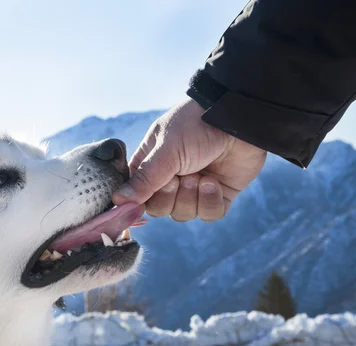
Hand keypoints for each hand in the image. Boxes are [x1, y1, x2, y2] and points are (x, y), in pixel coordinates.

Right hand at [113, 98, 266, 221]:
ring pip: (183, 214)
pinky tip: (214, 182)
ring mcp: (194, 188)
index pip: (135, 194)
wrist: (238, 121)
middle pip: (158, 209)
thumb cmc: (196, 126)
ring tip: (200, 176)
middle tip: (178, 179)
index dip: (137, 202)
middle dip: (169, 197)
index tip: (140, 202)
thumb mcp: (166, 150)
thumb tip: (117, 200)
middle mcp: (169, 179)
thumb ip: (144, 179)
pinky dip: (210, 201)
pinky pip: (208, 215)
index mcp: (150, 165)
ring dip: (191, 197)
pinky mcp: (217, 195)